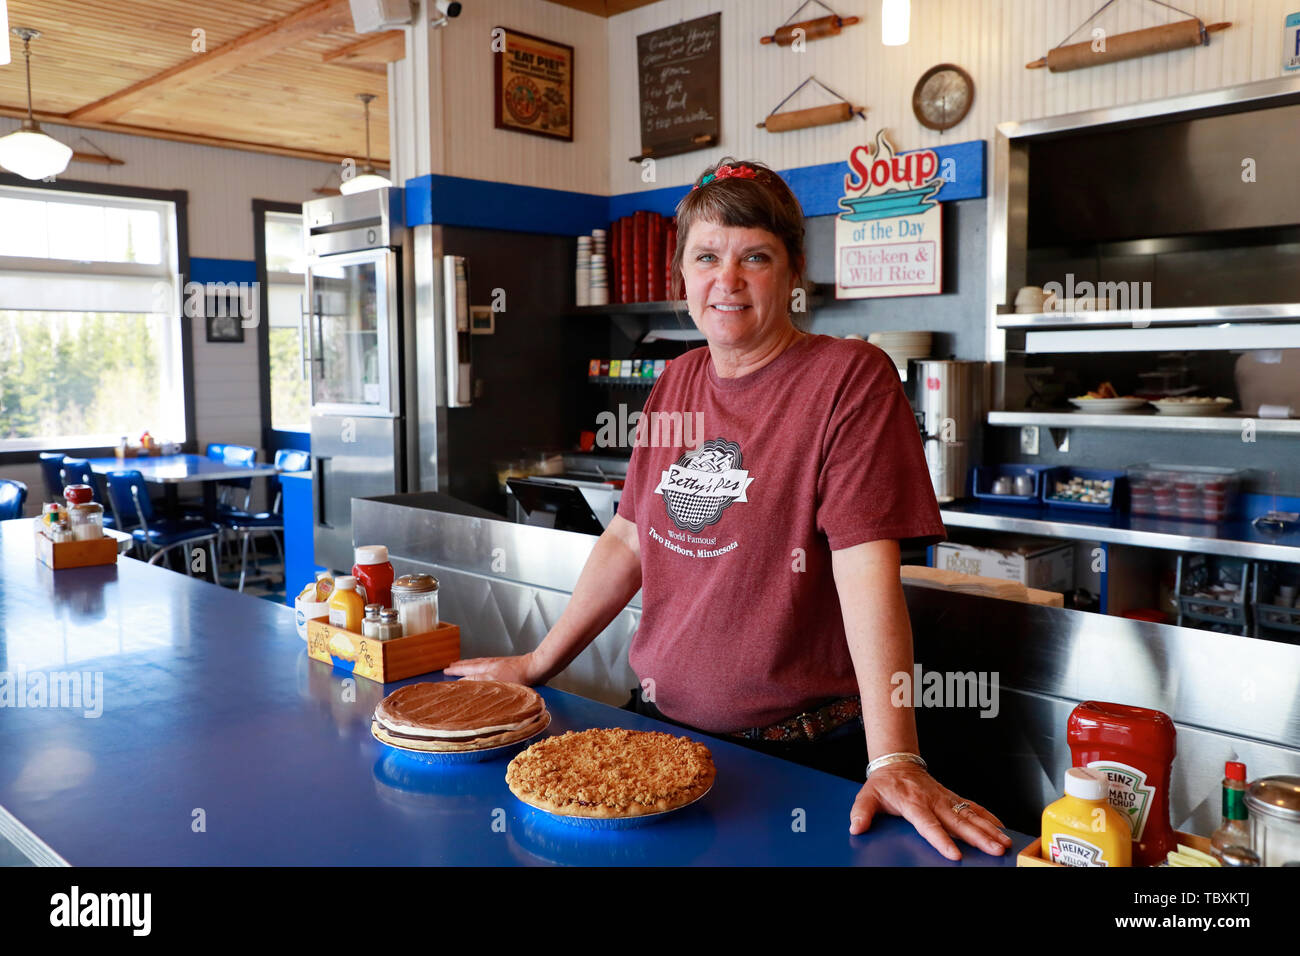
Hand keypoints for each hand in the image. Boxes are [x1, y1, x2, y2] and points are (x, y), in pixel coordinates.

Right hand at [443, 650, 543, 684]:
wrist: (535, 667)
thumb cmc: (518, 676)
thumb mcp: (494, 681)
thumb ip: (477, 681)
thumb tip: (461, 683)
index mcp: (485, 669)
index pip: (466, 671)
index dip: (456, 673)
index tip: (445, 673)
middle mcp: (489, 665)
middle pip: (470, 665)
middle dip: (459, 667)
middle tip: (448, 667)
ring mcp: (497, 664)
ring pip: (478, 663)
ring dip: (467, 664)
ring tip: (460, 664)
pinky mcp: (505, 665)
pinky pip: (486, 663)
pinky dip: (479, 663)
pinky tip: (482, 666)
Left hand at [849, 764, 1012, 860]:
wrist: (897, 763)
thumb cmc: (884, 784)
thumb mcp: (867, 795)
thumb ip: (861, 811)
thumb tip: (856, 826)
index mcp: (913, 803)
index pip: (929, 824)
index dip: (941, 840)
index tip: (954, 854)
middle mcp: (933, 801)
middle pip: (958, 822)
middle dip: (978, 837)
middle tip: (996, 849)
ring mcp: (945, 799)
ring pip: (970, 815)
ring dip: (989, 829)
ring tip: (1005, 843)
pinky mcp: (952, 797)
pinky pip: (973, 806)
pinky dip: (988, 817)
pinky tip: (1002, 828)